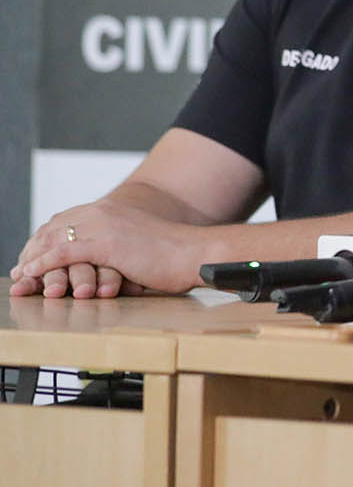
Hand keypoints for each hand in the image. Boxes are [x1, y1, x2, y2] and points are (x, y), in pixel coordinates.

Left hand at [10, 202, 202, 296]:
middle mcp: (103, 212)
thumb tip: (98, 269)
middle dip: (33, 249)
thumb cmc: (175, 257)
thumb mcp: (138, 246)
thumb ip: (115, 249)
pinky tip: (31, 273)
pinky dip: (43, 264)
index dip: (45, 240)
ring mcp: (103, 225)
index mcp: (111, 210)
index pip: (66, 221)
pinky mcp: (106, 242)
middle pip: (54, 229)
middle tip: (21, 269)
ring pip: (54, 240)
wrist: (197, 254)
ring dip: (33, 259)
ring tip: (21, 275)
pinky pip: (63, 253)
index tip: (33, 257)